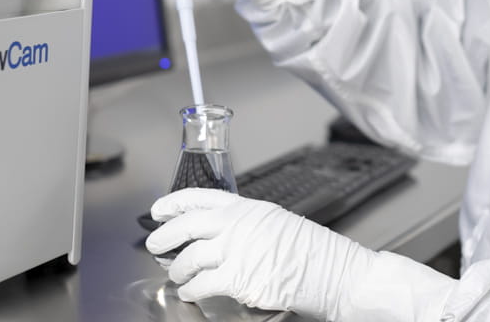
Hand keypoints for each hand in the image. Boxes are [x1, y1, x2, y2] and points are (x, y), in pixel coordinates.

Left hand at [147, 189, 453, 321]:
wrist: (335, 273)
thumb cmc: (313, 253)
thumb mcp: (278, 224)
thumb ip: (248, 225)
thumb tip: (219, 235)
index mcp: (250, 207)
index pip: (202, 196)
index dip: (175, 202)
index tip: (159, 209)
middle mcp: (241, 224)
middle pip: (188, 225)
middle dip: (164, 236)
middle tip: (154, 245)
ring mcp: (239, 250)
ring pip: (189, 258)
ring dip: (177, 270)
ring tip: (176, 277)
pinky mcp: (239, 278)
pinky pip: (201, 283)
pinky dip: (191, 290)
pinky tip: (190, 293)